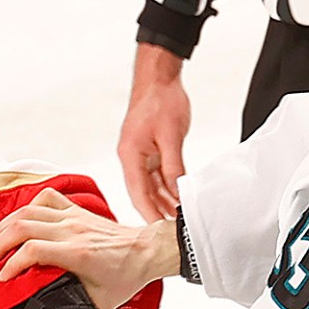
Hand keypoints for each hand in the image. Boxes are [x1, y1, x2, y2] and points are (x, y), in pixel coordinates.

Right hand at [0, 187, 181, 308]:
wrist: (146, 252)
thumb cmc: (127, 274)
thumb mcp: (105, 305)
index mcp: (77, 254)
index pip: (32, 251)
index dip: (12, 264)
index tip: (5, 277)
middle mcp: (72, 231)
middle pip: (23, 226)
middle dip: (1, 243)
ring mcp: (74, 218)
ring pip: (29, 210)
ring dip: (9, 224)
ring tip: (0, 240)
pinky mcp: (77, 210)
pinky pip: (48, 198)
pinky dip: (31, 205)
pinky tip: (25, 218)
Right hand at [118, 44, 191, 222]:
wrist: (158, 78)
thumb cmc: (161, 100)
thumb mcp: (172, 136)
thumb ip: (174, 167)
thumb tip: (178, 192)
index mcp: (130, 155)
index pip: (138, 194)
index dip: (149, 214)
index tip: (159, 230)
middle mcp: (131, 157)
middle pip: (142, 193)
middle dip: (156, 211)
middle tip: (170, 230)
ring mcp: (139, 154)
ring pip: (150, 185)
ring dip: (163, 200)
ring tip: (176, 218)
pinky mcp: (148, 149)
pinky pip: (156, 174)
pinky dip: (166, 186)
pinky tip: (176, 197)